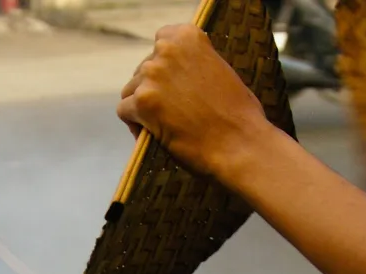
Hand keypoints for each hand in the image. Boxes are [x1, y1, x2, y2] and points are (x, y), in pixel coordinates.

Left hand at [117, 24, 272, 178]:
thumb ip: (195, 63)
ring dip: (142, 108)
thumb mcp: (220, 70)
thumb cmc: (238, 114)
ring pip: (131, 91)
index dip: (165, 66)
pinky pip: (124, 112)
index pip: (161, 42)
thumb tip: (175, 73)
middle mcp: (167, 50)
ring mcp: (153, 75)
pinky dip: (135, 126)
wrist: (241, 145)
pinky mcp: (143, 102)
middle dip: (154, 90)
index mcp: (188, 37)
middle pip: (144, 70)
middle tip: (171, 112)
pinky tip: (152, 136)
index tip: (173, 84)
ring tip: (163, 126)